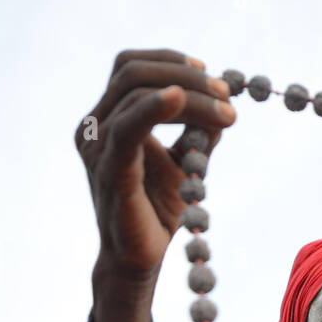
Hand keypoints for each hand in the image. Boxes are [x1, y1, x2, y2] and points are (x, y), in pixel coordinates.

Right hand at [75, 47, 236, 278]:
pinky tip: (181, 99)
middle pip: (133, 71)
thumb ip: (198, 129)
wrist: (140, 259)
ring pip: (136, 92)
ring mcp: (96, 146)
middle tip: (227, 94)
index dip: (170, 62)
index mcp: (107, 119)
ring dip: (189, 94)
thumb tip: (224, 100)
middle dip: (186, 75)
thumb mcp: (186, 160)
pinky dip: (156, 107)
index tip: (212, 76)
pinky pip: (128, 127)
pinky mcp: (108, 168)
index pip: (132, 67)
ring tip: (227, 113)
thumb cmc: (158, 210)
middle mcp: (94, 126)